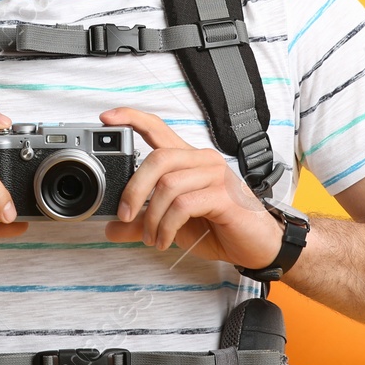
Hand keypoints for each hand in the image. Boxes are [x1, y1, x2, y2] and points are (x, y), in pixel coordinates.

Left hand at [101, 108, 281, 269]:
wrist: (257, 246)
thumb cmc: (219, 227)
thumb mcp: (173, 223)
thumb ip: (143, 221)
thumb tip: (112, 227)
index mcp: (189, 160)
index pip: (158, 129)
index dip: (132, 119)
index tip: (107, 118)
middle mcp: (202, 161)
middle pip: (158, 158)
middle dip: (134, 189)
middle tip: (125, 215)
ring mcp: (215, 176)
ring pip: (168, 185)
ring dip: (152, 217)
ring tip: (151, 236)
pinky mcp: (224, 197)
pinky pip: (183, 205)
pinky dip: (167, 226)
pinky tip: (164, 240)